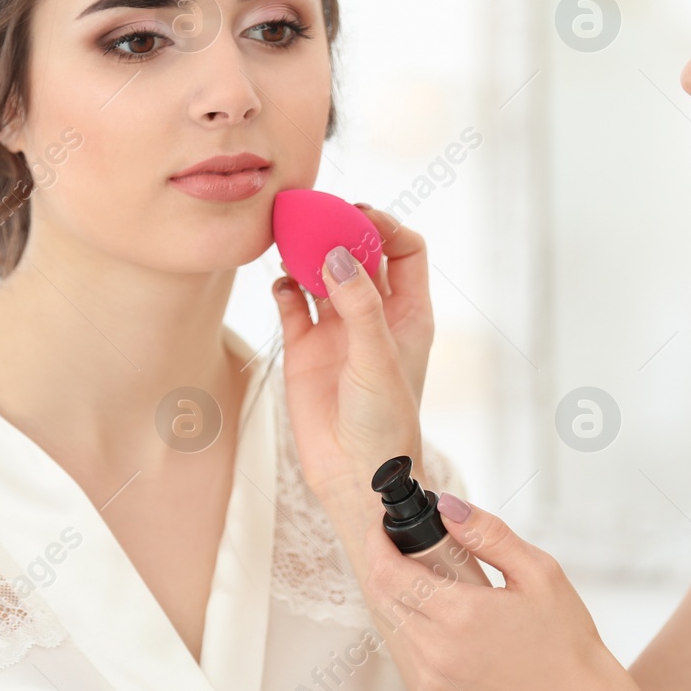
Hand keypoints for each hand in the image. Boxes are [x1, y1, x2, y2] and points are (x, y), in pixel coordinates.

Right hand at [272, 205, 432, 506]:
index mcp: (408, 312)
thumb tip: (337, 252)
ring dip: (308, 253)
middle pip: (360, 252)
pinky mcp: (304, 347)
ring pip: (323, 272)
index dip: (385, 226)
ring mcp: (338, 329)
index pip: (405, 249)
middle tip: (315, 215)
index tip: (356, 216)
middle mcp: (374, 314)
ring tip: (291, 239)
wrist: (354, 476)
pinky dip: (285, 285)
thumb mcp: (378, 359)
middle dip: (341, 230)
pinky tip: (281, 283)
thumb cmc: (385, 423)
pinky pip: (292, 302)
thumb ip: (359, 304)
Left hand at [361, 496, 669, 690]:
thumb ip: (489, 534)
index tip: (382, 526)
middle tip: (414, 548)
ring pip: (396, 624)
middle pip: (383, 597)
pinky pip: (412, 653)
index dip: (377, 542)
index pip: (389, 573)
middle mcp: (438, 651)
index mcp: (461, 614)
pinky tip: (457, 626)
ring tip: (449, 588)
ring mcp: (433, 679)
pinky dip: (422, 631)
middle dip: (388, 565)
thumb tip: (447, 507)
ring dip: (408, 599)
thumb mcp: (538, 572)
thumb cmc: (565, 638)